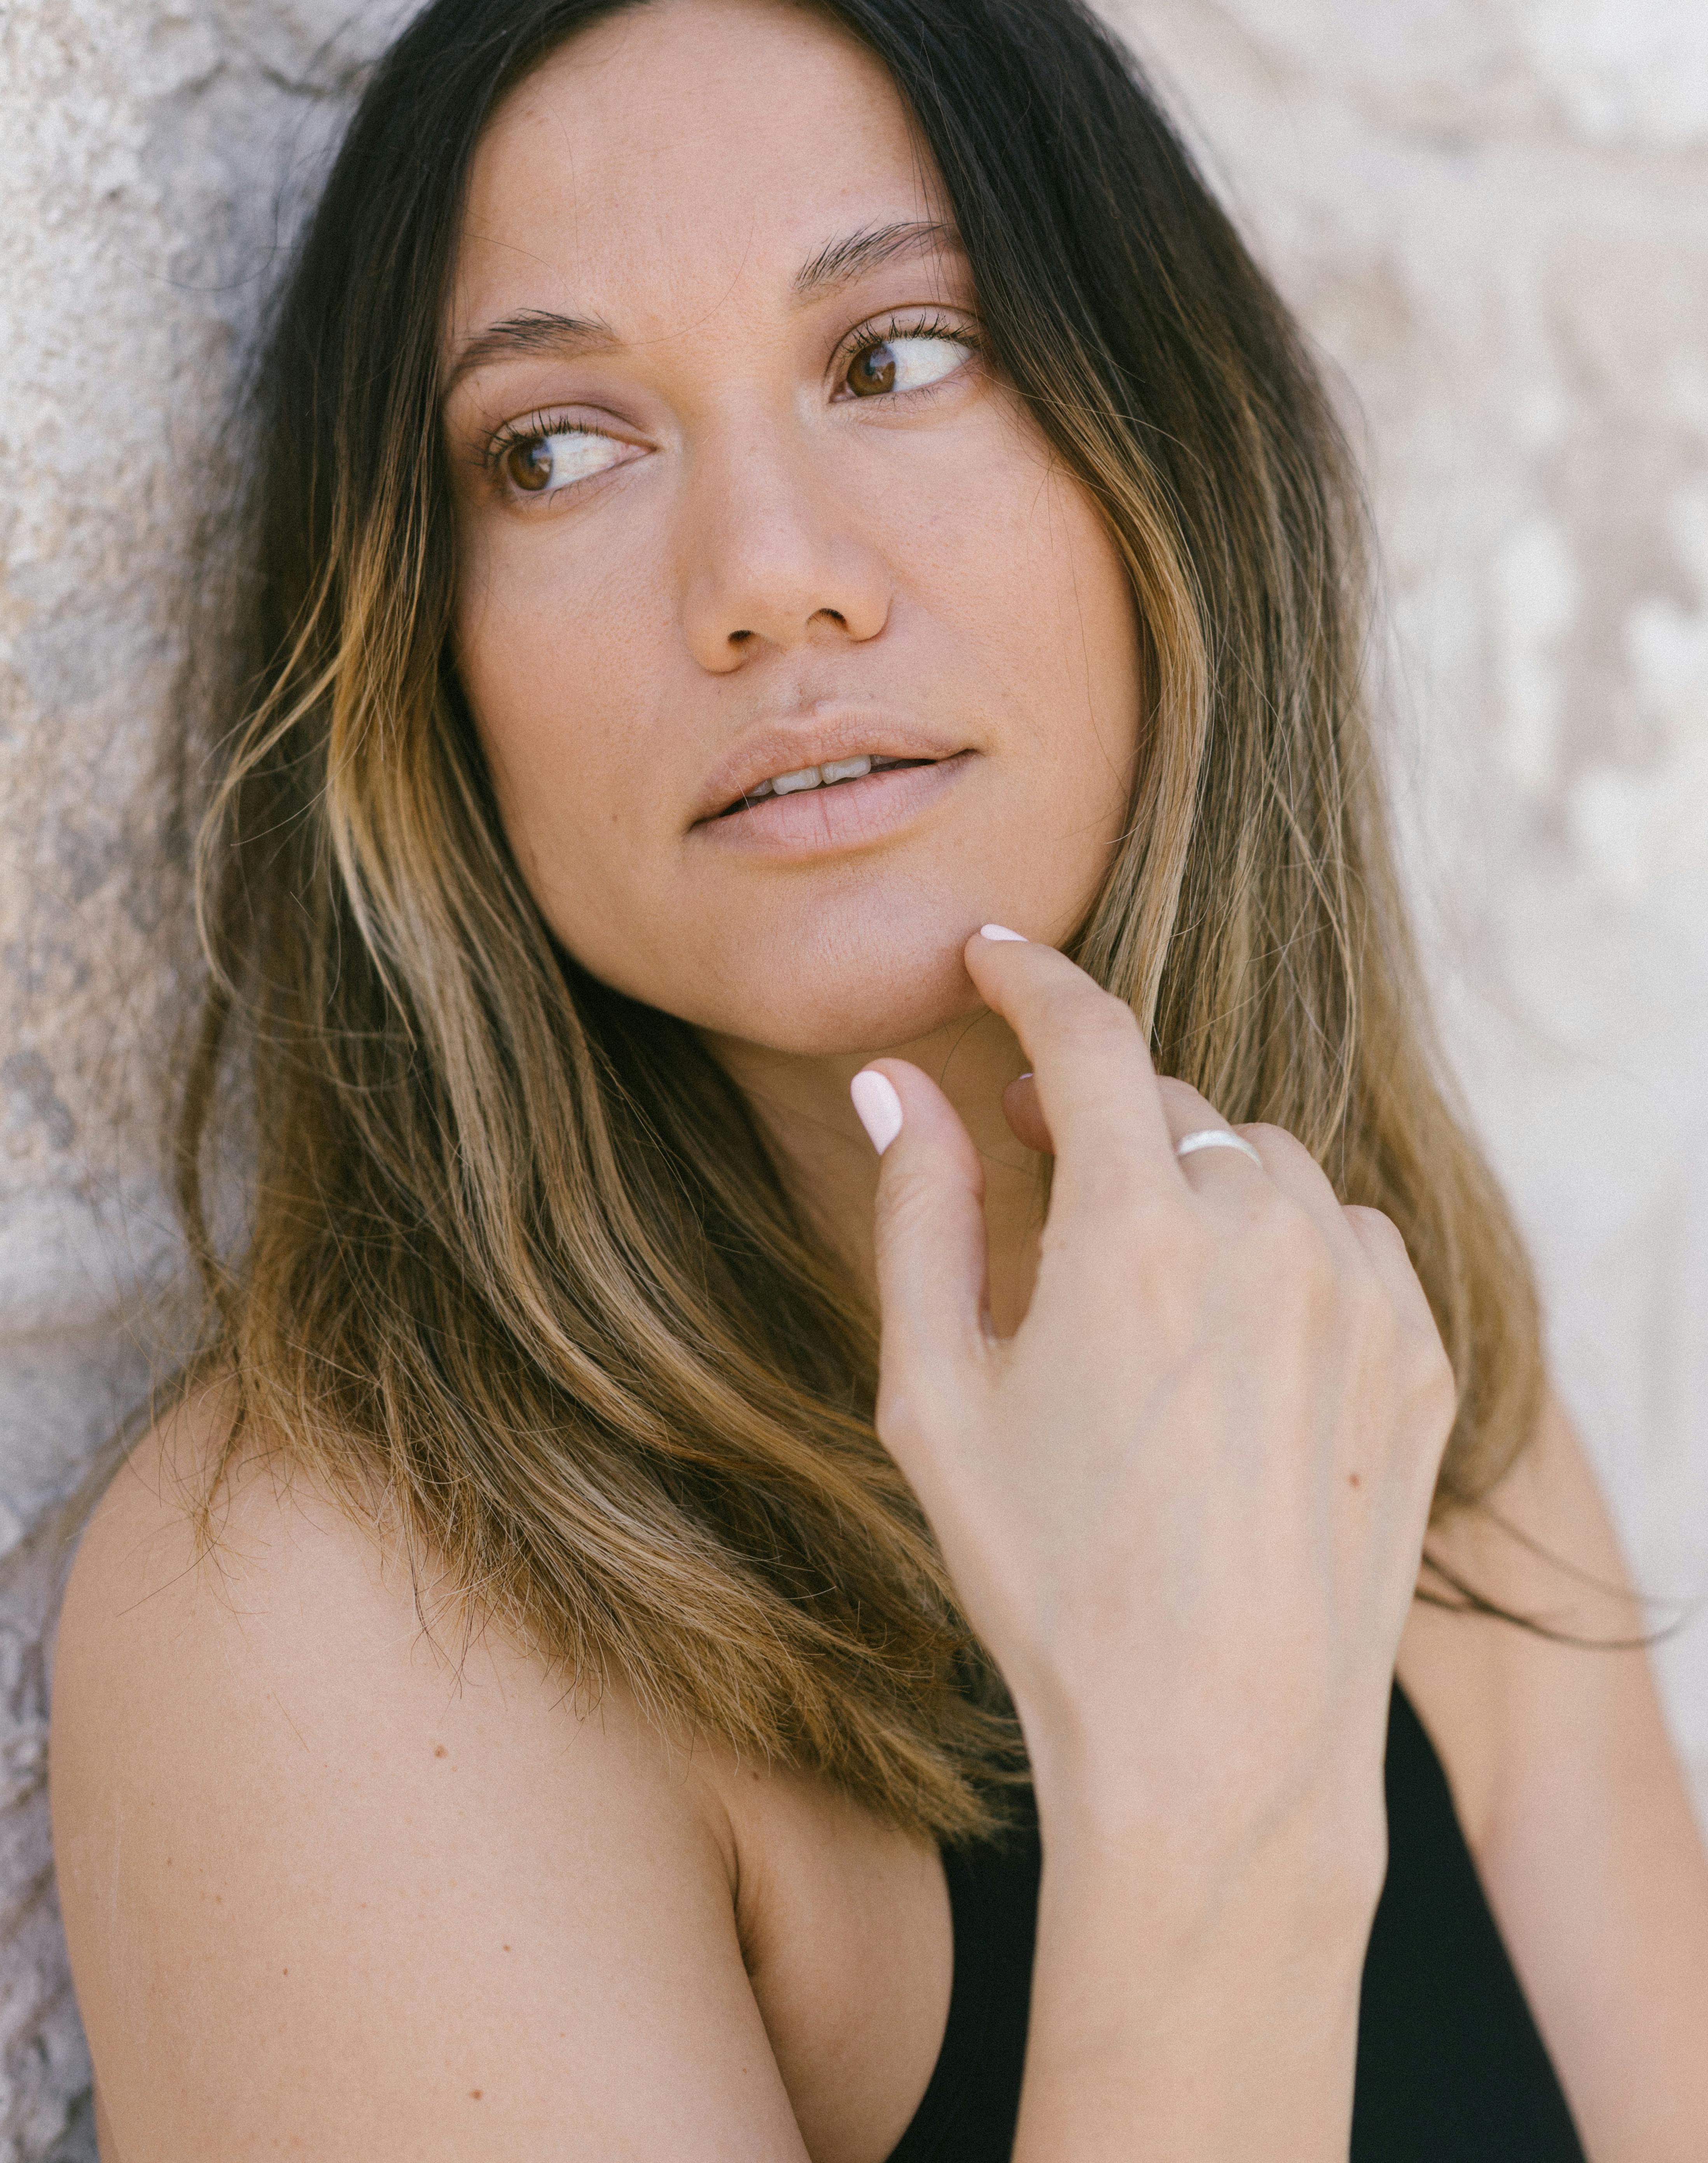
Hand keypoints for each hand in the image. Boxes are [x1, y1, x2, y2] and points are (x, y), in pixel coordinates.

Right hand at [853, 932, 1455, 1909]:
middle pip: (1172, 1105)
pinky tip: (1237, 1336)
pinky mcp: (1420, 1354)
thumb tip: (893, 1083)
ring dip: (1199, 1183)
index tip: (998, 957)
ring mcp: (1360, 1293)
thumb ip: (919, 1215)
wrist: (1218, 1745)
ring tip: (1144, 1280)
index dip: (1032, 977)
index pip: (1087, 1034)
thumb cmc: (1053, 1581)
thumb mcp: (937, 1399)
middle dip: (1099, 1115)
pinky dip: (1289, 1247)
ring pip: (1268, 1163)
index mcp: (1133, 1232)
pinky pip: (1350, 1237)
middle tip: (1042, 1165)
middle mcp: (1265, 1235)